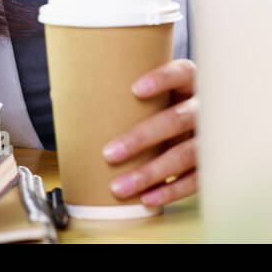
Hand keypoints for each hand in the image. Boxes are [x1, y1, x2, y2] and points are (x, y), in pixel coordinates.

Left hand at [102, 58, 197, 206]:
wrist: (200, 127)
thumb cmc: (166, 107)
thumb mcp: (155, 94)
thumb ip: (121, 92)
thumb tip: (60, 94)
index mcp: (190, 83)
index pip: (182, 73)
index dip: (162, 79)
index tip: (135, 89)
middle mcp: (204, 108)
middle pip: (179, 119)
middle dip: (144, 137)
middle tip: (110, 153)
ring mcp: (210, 136)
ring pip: (186, 153)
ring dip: (152, 172)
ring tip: (119, 186)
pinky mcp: (210, 162)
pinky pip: (196, 179)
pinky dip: (172, 190)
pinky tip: (148, 198)